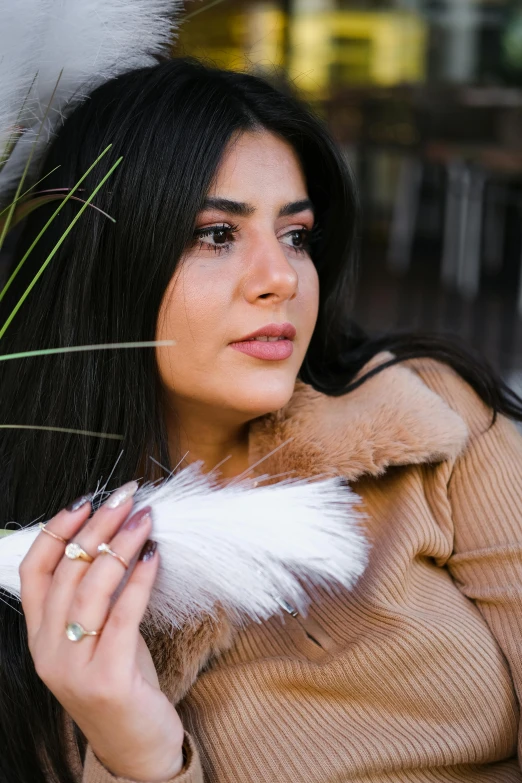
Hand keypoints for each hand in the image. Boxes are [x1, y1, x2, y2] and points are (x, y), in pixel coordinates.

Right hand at [19, 485, 184, 781]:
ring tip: (144, 519)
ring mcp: (73, 667)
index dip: (56, 531)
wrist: (137, 748)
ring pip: (91, 590)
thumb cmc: (122, 681)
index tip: (85, 501)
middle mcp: (48, 650)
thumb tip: (118, 536)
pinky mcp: (107, 679)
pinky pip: (122, 616)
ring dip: (120, 547)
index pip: (32, 572)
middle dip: (97, 528)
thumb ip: (96, 596)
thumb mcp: (98, 635)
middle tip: (124, 500)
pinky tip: (154, 556)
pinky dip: (138, 581)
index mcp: (39, 636)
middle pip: (66, 573)